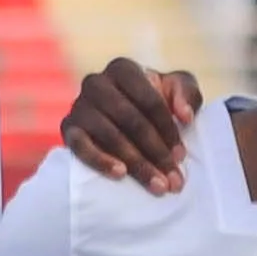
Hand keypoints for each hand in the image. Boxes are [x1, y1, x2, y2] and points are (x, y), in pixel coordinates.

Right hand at [62, 58, 201, 190]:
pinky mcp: (68, 128)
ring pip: (109, 135)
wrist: (123, 117)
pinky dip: (100, 161)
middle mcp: (96, 82)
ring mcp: (79, 105)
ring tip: (157, 185)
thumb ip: (188, 93)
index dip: (167, 129)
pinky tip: (121, 174)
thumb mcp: (176, 89)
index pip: (149, 100)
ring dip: (136, 163)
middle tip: (173, 179)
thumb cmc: (153, 101)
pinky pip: (80, 146)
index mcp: (123, 69)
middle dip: (155, 152)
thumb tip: (185, 115)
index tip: (182, 155)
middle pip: (130, 120)